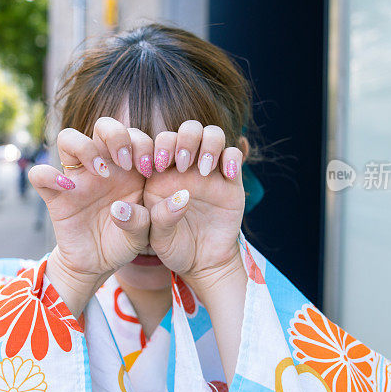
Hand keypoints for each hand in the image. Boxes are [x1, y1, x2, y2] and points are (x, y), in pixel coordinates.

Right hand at [29, 117, 153, 315]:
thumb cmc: (126, 241)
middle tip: (127, 163)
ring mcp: (76, 178)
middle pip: (103, 126)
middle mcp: (102, 166)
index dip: (145, 144)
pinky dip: (49, 175)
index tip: (152, 169)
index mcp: (129, 168)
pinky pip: (39, 175)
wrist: (98, 264)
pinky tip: (68, 188)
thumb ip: (157, 217)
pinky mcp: (54, 195)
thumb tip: (131, 205)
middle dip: (117, 135)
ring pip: (68, 138)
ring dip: (86, 147)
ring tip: (101, 172)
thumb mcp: (149, 232)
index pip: (135, 135)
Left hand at [143, 120, 245, 291]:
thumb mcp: (159, 238)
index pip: (158, 142)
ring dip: (208, 144)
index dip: (157, 145)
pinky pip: (234, 155)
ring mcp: (210, 170)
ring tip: (205, 169)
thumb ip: (159, 219)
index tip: (156, 165)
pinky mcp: (231, 180)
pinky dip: (232, 158)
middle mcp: (185, 166)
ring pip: (212, 135)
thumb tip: (178, 199)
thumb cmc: (174, 247)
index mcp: (160, 173)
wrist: (203, 262)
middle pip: (187, 130)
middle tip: (183, 163)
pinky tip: (227, 175)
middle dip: (184, 139)